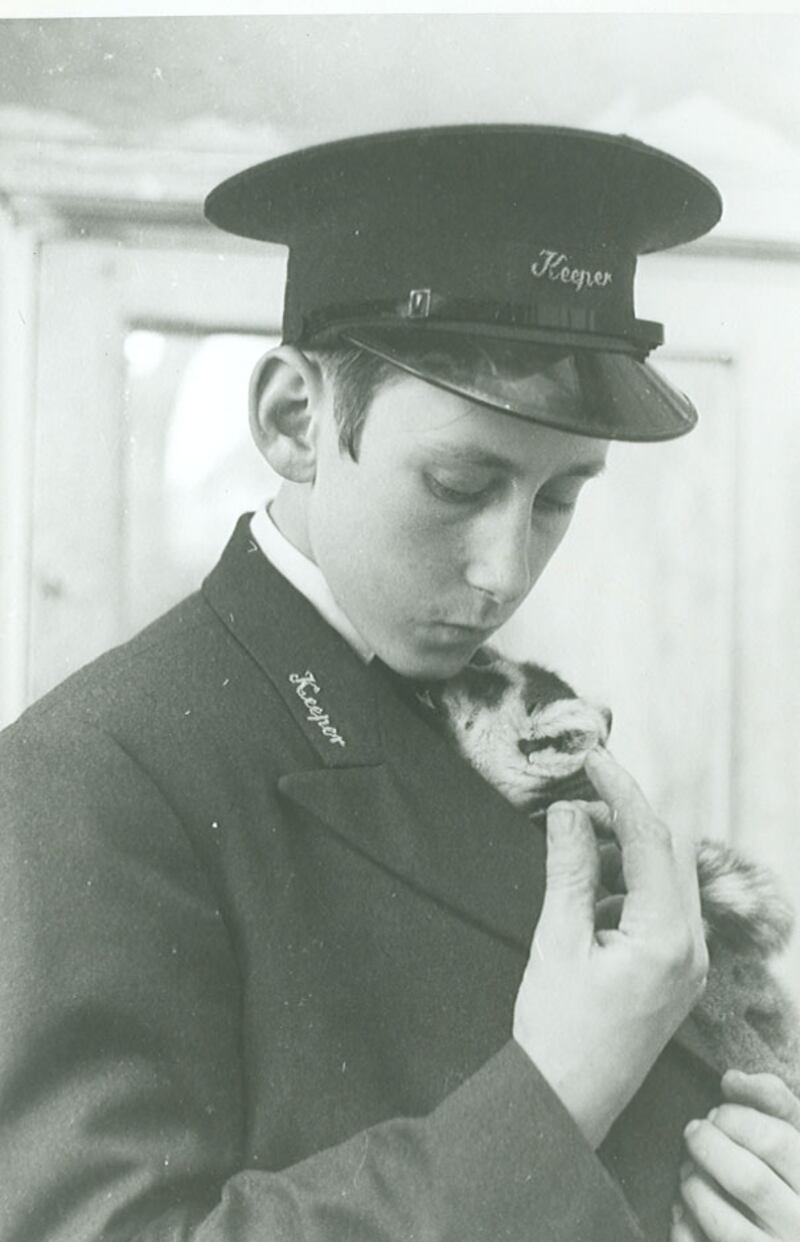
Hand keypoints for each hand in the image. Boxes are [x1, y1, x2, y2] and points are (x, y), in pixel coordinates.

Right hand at [513, 748, 707, 1147]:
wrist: (566, 1103)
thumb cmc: (558, 1031)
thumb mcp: (557, 940)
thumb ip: (568, 869)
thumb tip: (572, 811)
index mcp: (666, 936)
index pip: (650, 838)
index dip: (620, 790)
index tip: (593, 758)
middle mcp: (691, 947)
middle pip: (669, 852)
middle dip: (624, 820)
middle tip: (576, 805)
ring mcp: (688, 964)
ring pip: (667, 879)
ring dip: (625, 854)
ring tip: (573, 852)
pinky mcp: (675, 976)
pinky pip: (663, 909)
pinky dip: (629, 888)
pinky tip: (589, 897)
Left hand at [672, 1070, 799, 1240]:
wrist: (786, 1228)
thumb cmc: (789, 1179)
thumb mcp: (796, 1137)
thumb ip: (772, 1102)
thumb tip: (732, 1078)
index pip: (777, 1141)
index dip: (737, 1118)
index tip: (718, 1113)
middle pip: (748, 1181)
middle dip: (709, 1147)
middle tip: (694, 1132)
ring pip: (725, 1223)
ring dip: (694, 1188)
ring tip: (689, 1171)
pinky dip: (683, 1226)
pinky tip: (682, 1210)